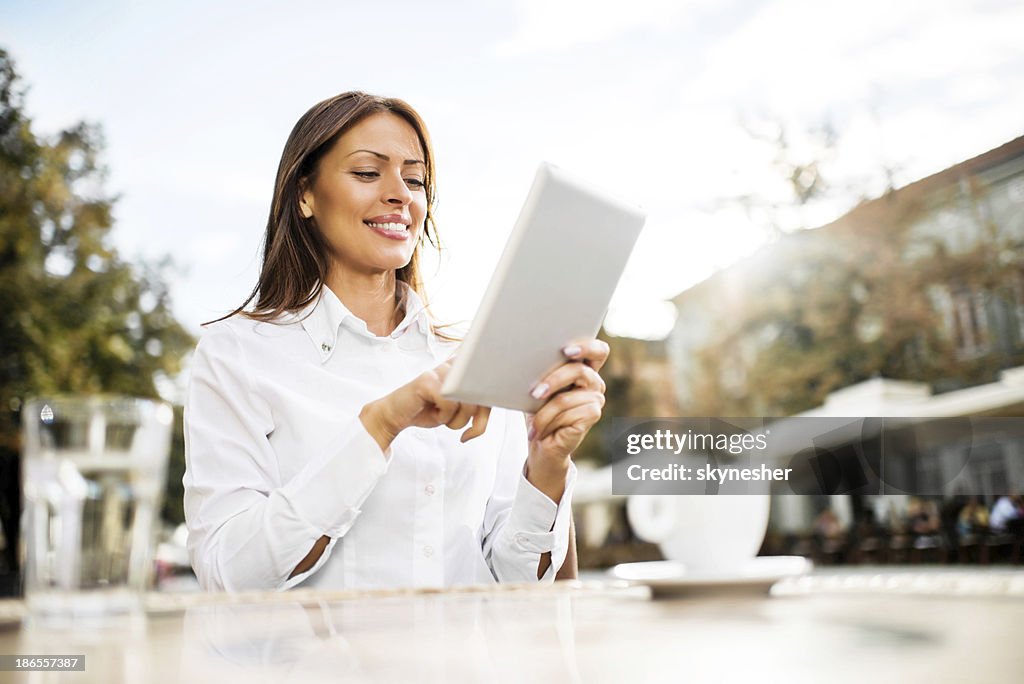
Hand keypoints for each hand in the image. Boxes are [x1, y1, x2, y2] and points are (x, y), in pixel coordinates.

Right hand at [360, 359, 490, 451]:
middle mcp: (454, 365)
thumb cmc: (430, 411)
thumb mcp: (461, 413)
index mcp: (464, 369)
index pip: (491, 382)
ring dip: (457, 420)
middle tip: (462, 428)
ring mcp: (440, 371)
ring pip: (466, 399)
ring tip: (444, 418)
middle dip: (475, 418)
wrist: (397, 415)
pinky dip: (444, 416)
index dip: (489, 405)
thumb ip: (479, 406)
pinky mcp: (427, 380)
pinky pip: (449, 403)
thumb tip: (495, 401)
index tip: (479, 422)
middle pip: (481, 393)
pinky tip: (434, 413)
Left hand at [525, 339, 608, 501]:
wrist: (540, 444)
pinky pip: (567, 413)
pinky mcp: (593, 415)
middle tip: (535, 392)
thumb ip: (542, 372)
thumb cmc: (537, 412)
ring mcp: (596, 399)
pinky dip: (547, 422)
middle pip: (579, 370)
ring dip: (542, 412)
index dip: (586, 346)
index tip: (566, 350)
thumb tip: (529, 358)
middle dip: (553, 380)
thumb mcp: (537, 388)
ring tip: (531, 423)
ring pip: (565, 398)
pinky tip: (539, 431)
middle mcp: (594, 382)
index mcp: (584, 369)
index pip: (598, 350)